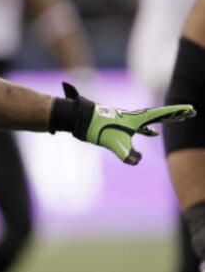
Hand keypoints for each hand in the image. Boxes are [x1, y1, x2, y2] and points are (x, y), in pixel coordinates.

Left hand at [61, 82, 194, 164]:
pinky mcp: (120, 124)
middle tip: (190, 112)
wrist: (79, 119)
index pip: (161, 114)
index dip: (177, 113)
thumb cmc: (96, 129)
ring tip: (177, 118)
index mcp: (136, 118)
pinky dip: (149, 129)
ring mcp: (128, 120)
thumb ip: (126, 153)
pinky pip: (140, 127)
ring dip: (164, 120)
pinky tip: (154, 133)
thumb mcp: (112, 144)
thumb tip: (136, 161)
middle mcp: (134, 117)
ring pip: (151, 120)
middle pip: (159, 115)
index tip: (191, 110)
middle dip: (175, 114)